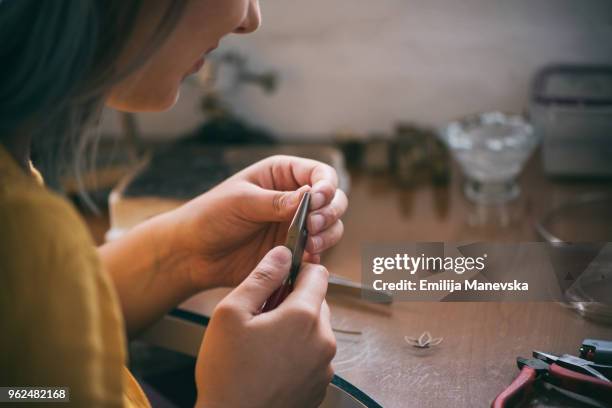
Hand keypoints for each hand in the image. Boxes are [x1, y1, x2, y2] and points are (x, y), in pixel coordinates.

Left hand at [169, 155, 347, 288]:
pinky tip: (305, 259)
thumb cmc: (210, 216)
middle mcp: (294, 198)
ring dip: (328, 235)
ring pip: (331, 227)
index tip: (318, 199)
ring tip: (310, 244)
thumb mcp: (241, 201)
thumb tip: (309, 197)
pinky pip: (317, 253)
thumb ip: (276, 201)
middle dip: (330, 213)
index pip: (320, 174)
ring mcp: (295, 225)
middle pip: (333, 201)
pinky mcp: (293, 251)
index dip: (326, 185)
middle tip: (313, 226)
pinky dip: (318, 256)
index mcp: (282, 175)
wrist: (192, 253)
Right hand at [195, 246, 335, 407]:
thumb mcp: (231, 313)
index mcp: (304, 317)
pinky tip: (271, 364)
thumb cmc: (227, 374)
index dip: (298, 270)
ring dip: (296, 329)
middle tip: (262, 318)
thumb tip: (281, 253)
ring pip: (316, 329)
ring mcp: (324, 366)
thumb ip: (261, 277)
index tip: (280, 279)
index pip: (318, 273)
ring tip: (264, 345)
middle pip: (317, 302)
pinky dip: (299, 353)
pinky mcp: (320, 385)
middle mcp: (323, 340)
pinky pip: (314, 355)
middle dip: (293, 302)